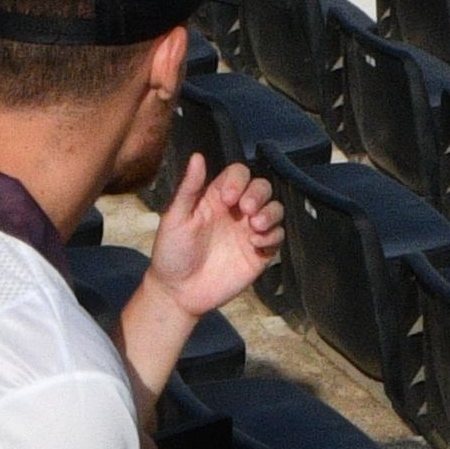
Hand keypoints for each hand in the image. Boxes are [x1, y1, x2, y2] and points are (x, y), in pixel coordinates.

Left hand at [145, 161, 283, 318]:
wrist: (178, 293)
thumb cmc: (171, 253)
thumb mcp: (175, 218)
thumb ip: (189, 188)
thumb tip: (197, 156)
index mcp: (216, 198)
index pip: (239, 174)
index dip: (238, 180)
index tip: (227, 198)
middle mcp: (236, 211)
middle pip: (262, 188)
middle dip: (259, 194)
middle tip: (246, 210)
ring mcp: (249, 232)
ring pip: (275, 210)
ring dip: (270, 213)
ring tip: (256, 226)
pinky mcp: (259, 253)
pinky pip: (277, 237)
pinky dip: (273, 236)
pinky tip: (256, 244)